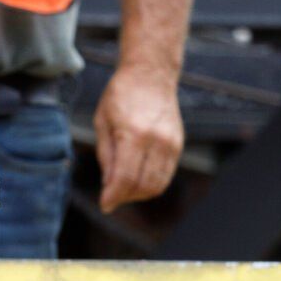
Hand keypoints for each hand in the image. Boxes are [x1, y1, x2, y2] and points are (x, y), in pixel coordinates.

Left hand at [95, 65, 184, 213]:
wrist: (150, 74)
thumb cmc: (121, 95)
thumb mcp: (102, 122)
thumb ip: (105, 156)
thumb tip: (108, 186)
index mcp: (133, 134)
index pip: (124, 178)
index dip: (113, 197)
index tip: (104, 205)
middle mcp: (156, 140)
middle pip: (142, 186)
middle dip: (125, 197)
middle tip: (111, 197)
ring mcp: (170, 143)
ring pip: (157, 185)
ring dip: (139, 194)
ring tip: (124, 189)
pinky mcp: (178, 144)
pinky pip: (166, 175)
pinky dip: (152, 184)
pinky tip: (138, 179)